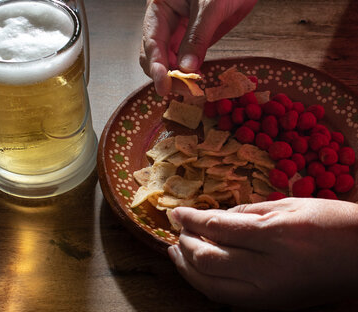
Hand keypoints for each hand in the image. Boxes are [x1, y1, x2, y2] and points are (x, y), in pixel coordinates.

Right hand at [140, 0, 262, 94]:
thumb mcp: (210, 7)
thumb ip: (197, 39)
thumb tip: (187, 69)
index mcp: (160, 5)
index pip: (151, 41)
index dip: (156, 66)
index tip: (163, 86)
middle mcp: (164, 19)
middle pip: (154, 54)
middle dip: (164, 74)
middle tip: (181, 91)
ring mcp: (177, 30)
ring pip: (168, 60)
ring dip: (176, 76)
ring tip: (191, 89)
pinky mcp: (191, 38)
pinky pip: (184, 60)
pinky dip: (188, 72)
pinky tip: (196, 81)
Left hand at [168, 198, 357, 308]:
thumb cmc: (332, 222)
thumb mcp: (288, 205)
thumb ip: (246, 212)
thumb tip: (212, 217)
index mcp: (274, 236)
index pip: (216, 228)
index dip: (190, 219)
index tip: (175, 211)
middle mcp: (267, 270)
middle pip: (207, 260)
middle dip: (184, 243)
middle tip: (177, 228)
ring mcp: (269, 294)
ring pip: (211, 286)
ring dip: (187, 268)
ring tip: (175, 251)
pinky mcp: (271, 305)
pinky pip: (227, 298)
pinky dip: (205, 283)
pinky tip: (198, 269)